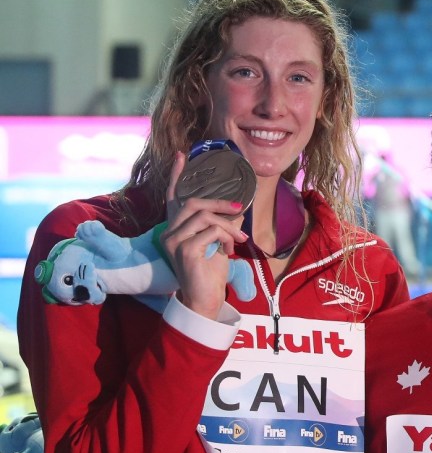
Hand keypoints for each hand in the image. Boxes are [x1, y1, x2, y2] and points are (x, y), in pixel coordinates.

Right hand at [162, 152, 248, 318]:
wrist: (206, 298)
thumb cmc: (211, 271)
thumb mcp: (220, 242)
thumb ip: (224, 223)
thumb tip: (239, 206)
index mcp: (177, 227)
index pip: (174, 196)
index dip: (177, 175)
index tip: (181, 155)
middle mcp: (170, 231)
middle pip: (192, 202)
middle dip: (219, 202)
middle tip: (240, 208)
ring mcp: (173, 240)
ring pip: (203, 216)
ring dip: (227, 225)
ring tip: (238, 239)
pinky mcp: (183, 249)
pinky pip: (210, 231)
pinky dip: (225, 237)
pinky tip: (229, 250)